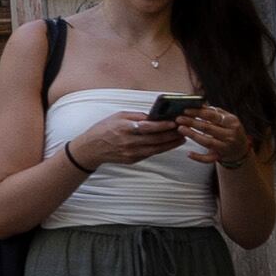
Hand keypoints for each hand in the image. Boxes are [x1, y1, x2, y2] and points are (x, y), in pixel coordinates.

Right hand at [69, 112, 184, 168]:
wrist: (91, 149)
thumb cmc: (104, 129)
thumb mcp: (118, 116)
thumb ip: (136, 115)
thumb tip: (154, 116)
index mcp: (125, 128)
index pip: (148, 127)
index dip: (163, 125)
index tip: (175, 122)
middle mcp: (129, 142)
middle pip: (155, 139)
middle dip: (171, 135)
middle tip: (184, 129)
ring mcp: (131, 153)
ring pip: (156, 149)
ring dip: (170, 144)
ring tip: (181, 138)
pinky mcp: (133, 159)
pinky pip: (151, 153)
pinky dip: (162, 149)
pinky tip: (169, 144)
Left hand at [175, 104, 252, 164]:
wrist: (240, 149)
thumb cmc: (230, 130)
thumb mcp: (227, 119)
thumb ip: (214, 112)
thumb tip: (198, 104)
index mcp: (232, 122)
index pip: (213, 116)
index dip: (198, 112)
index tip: (185, 110)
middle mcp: (230, 135)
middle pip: (208, 128)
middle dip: (192, 122)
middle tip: (179, 119)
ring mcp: (226, 147)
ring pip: (207, 142)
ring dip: (192, 135)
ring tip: (180, 129)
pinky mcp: (220, 157)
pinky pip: (208, 159)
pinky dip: (198, 157)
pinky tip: (189, 153)